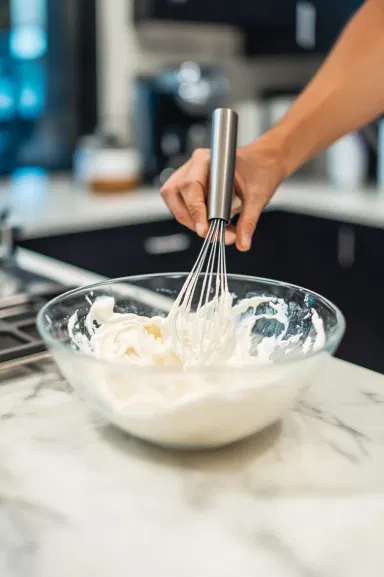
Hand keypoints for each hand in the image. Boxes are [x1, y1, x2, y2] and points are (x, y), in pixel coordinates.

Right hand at [160, 135, 286, 250]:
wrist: (263, 164)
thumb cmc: (260, 170)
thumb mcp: (257, 197)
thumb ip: (248, 221)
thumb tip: (242, 242)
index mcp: (207, 159)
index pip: (190, 186)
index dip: (195, 210)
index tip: (204, 229)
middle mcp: (194, 166)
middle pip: (175, 195)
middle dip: (192, 219)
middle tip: (213, 233)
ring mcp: (189, 177)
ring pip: (177, 204)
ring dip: (193, 222)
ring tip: (219, 230)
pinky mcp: (191, 190)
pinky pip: (184, 207)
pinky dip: (197, 220)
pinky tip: (215, 224)